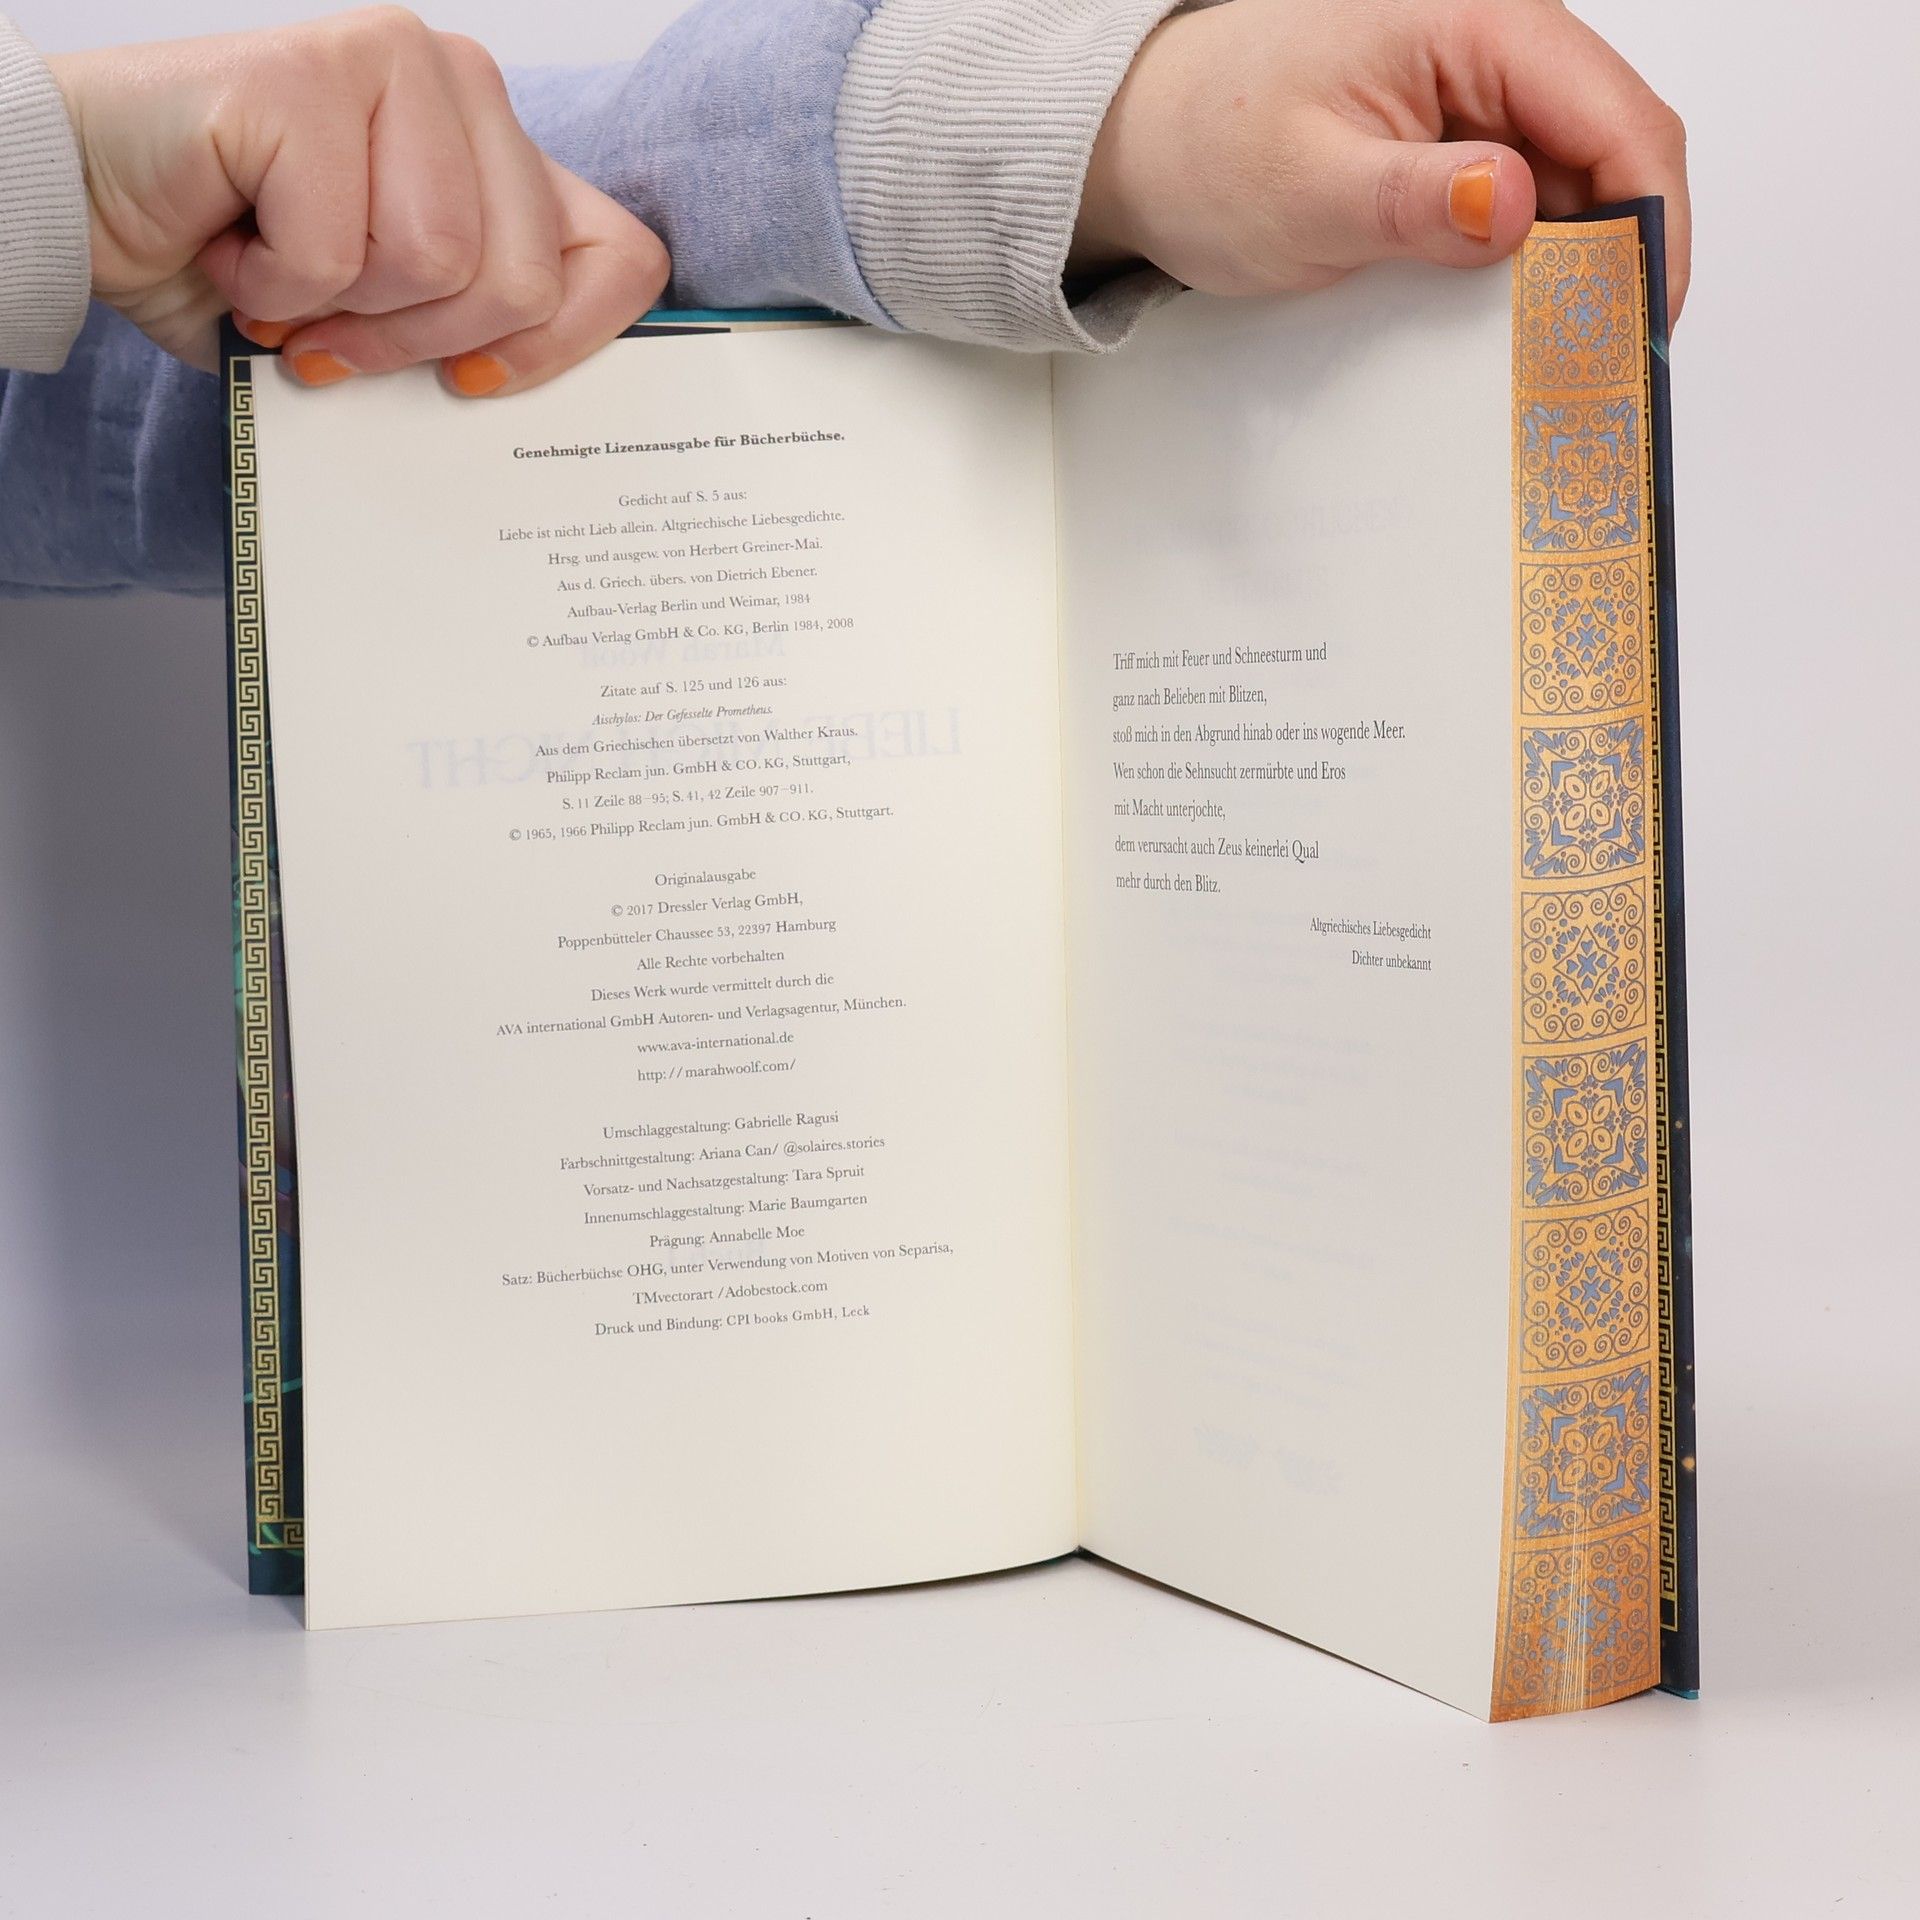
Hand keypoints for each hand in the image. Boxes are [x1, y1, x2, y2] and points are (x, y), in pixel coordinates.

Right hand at [47, 6, 670, 390]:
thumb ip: (476, 329)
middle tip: (335, 331)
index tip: (475, 381)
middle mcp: (467, 84)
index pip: (622, 260)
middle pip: (522, 281)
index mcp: (503, 148)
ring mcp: (397, 61)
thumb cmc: (241, 259)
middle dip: (417, 340)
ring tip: (283, 274)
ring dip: (343, 307)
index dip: (564, 347)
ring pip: (440, 263)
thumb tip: (540, 403)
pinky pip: (340, 249)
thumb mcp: (392, 315)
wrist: (87, 206)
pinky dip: (275, 284)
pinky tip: (235, 239)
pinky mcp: (314, 70)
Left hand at [1073, 0, 1688, 322]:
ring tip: (1563, 359)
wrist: (1144, 143)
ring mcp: (1480, 100)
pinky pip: (1525, 207)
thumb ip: (1414, 200)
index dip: (1650, 220)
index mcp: (1477, 22)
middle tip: (1604, 364)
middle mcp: (1496, 49)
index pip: (1617, 115)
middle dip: (1620, 259)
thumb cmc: (1208, 144)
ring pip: (1574, 189)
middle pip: (1610, 155)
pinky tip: (1516, 329)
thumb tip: (1513, 203)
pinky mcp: (1459, 148)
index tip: (1644, 316)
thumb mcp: (1306, 188)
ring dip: (1577, 272)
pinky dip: (1530, 270)